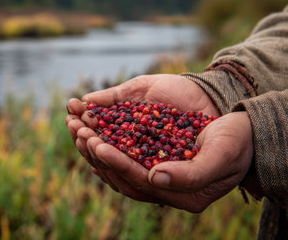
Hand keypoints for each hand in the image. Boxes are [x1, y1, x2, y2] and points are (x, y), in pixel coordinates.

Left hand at [65, 75, 254, 211]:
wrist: (244, 133)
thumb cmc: (237, 142)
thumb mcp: (222, 153)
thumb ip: (192, 173)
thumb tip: (154, 178)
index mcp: (181, 194)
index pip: (139, 181)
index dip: (116, 162)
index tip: (96, 143)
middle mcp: (164, 188)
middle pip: (121, 176)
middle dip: (96, 152)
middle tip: (77, 130)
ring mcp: (157, 174)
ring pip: (117, 166)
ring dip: (93, 146)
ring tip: (74, 124)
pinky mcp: (152, 159)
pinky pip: (121, 156)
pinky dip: (103, 143)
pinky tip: (88, 132)